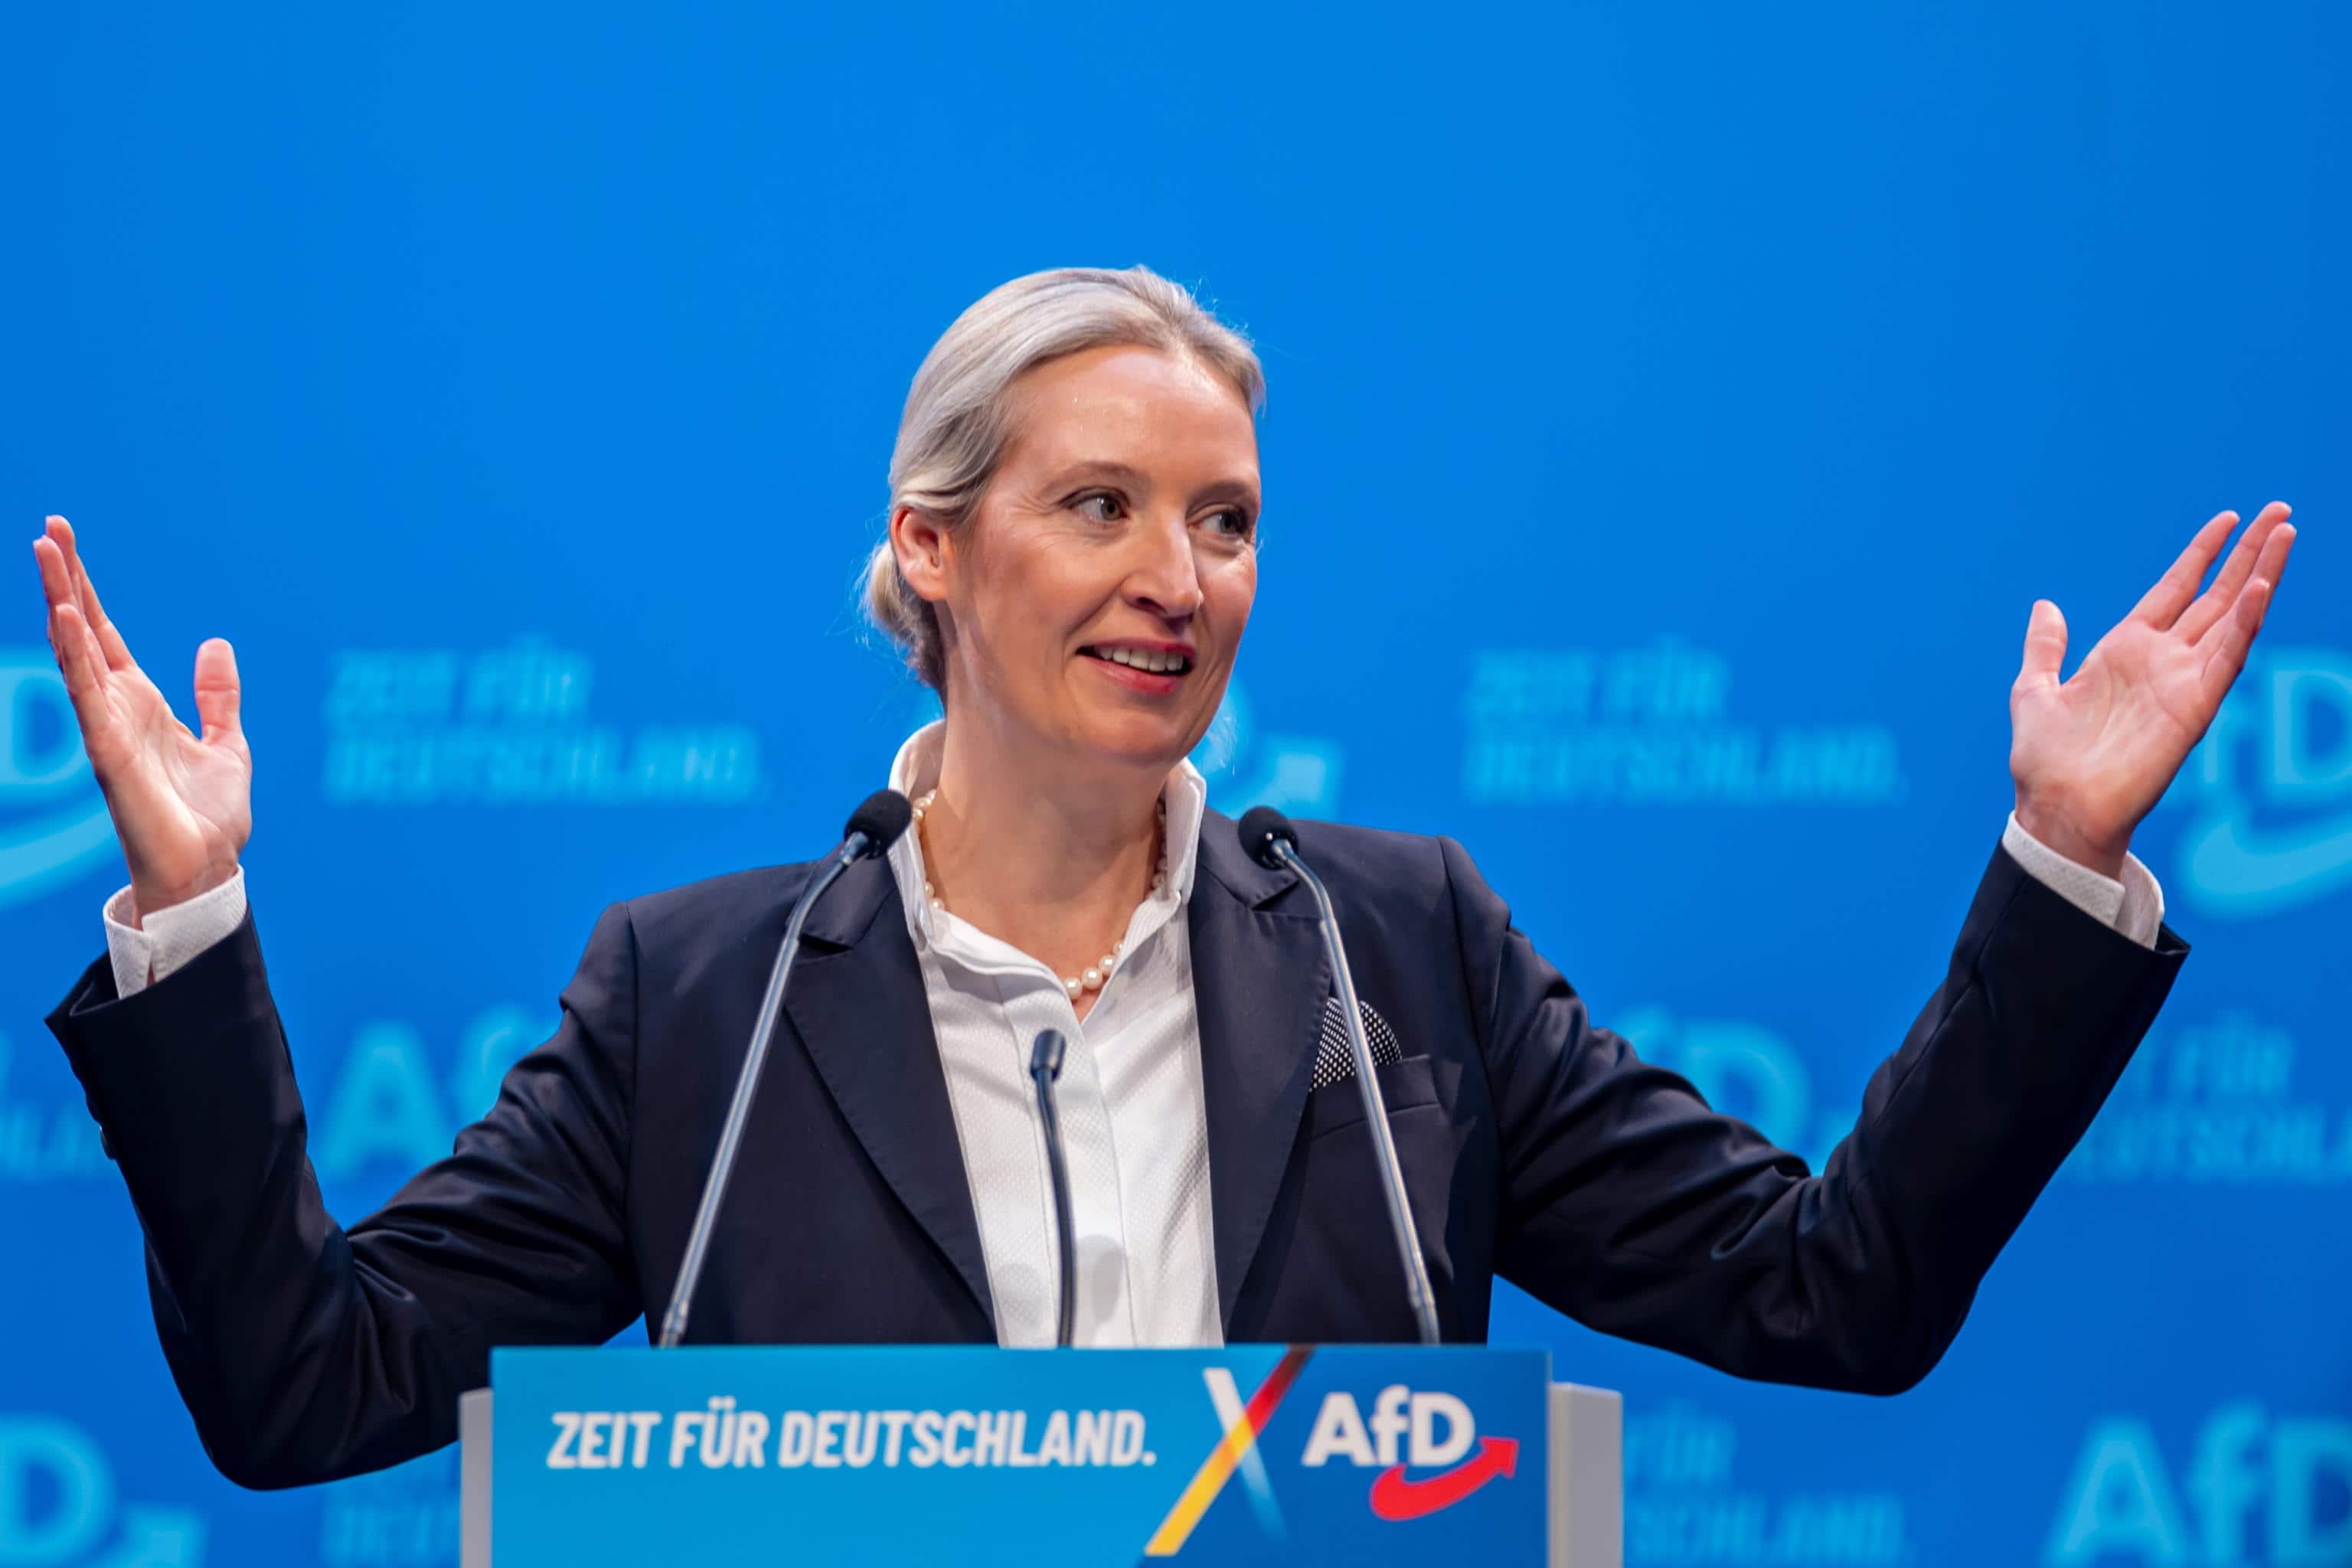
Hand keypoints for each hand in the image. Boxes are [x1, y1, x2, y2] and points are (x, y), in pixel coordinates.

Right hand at [31, 515, 250, 922]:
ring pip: (76, 653)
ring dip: (61, 603)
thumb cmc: (210, 816)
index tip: (65, 541)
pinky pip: (86, 695)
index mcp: (141, 702)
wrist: (209, 867)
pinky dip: (76, 656)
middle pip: (83, 631)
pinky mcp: (109, 752)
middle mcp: (116, 708)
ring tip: (47, 554)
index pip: (105, 633)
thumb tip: (215, 644)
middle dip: (65, 580)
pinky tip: (65, 617)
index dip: (86, 588)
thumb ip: (218, 695)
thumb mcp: (227, 741)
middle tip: (48, 528)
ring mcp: (107, 728)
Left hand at [2009, 502, 2295, 878]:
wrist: (2056, 806)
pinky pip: (2227, 659)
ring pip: (2234, 617)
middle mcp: (2162, 661)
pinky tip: (2260, 590)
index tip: (2229, 519)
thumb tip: (2045, 605)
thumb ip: (2045, 646)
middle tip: (2281, 511)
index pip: (2175, 589)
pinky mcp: (2194, 708)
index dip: (2201, 554)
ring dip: (2262, 576)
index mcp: (2125, 649)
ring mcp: (2183, 682)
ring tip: (2287, 534)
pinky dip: (2244, 624)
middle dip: (2249, 553)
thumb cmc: (2045, 759)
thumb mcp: (2035, 688)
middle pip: (2217, 595)